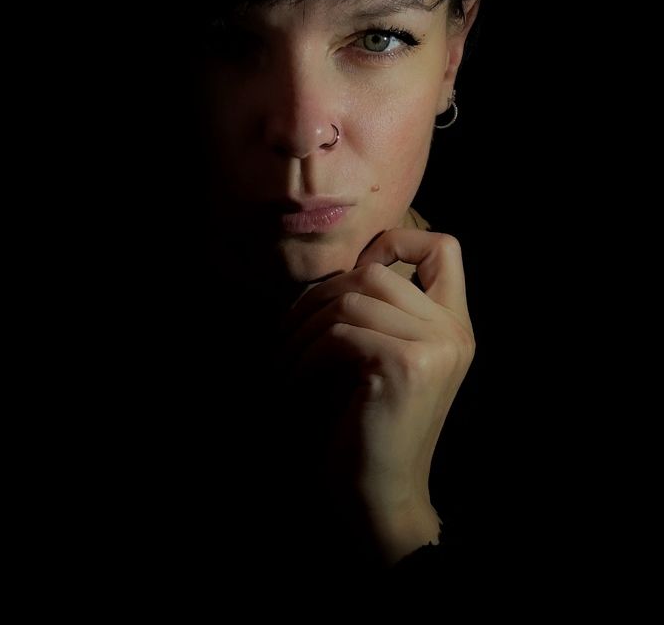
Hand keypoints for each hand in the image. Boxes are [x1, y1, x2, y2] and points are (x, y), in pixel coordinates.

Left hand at [278, 227, 474, 562]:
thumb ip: (381, 311)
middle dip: (321, 297)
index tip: (356, 272)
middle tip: (289, 332)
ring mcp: (435, 347)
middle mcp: (454, 332)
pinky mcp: (407, 366)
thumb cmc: (369, 426)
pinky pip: (340, 335)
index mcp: (454, 326)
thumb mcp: (384, 357)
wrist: (379, 497)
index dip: (398, 242)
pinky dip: (304, 357)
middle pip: (377, 274)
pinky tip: (291, 382)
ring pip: (352, 302)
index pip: (445, 248)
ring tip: (284, 359)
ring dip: (304, 329)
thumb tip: (339, 265)